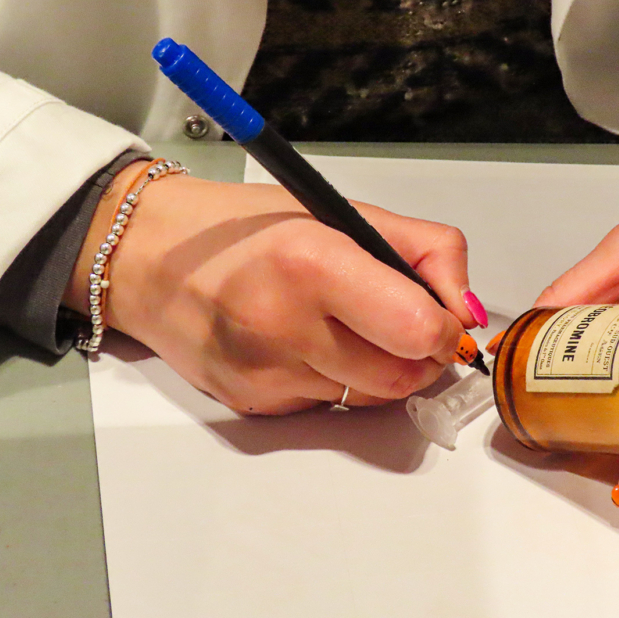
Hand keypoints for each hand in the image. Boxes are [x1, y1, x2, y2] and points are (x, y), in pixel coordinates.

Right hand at [65, 162, 478, 413]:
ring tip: (344, 325)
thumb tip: (467, 311)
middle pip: (403, 377)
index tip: (439, 316)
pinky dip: (336, 381)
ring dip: (378, 369)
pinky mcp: (252, 406)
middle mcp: (283, 325)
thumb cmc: (247, 228)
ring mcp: (265, 374)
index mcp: (311, 263)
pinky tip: (304, 344)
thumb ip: (425, 250)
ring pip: (370, 398)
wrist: (151, 259)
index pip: (418, 330)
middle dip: (419, 356)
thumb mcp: (342, 210)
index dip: (443, 328)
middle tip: (399, 322)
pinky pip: (329, 408)